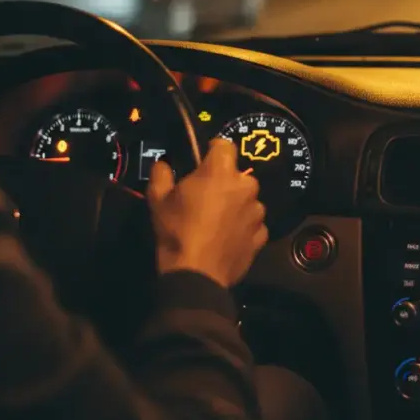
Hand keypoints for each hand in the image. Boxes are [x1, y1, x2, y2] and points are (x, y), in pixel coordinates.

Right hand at [147, 138, 267, 287]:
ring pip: (247, 199)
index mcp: (220, 171)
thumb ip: (161, 173)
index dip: (213, 151)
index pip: (224, 145)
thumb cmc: (176, 231)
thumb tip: (163, 164)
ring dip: (235, 204)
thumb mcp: (157, 199)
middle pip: (237, 175)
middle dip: (224, 181)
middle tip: (206, 197)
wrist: (197, 274)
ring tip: (217, 221)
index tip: (203, 161)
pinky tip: (227, 238)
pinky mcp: (262, 235)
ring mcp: (257, 211)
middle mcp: (246, 186)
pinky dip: (243, 227)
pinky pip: (253, 223)